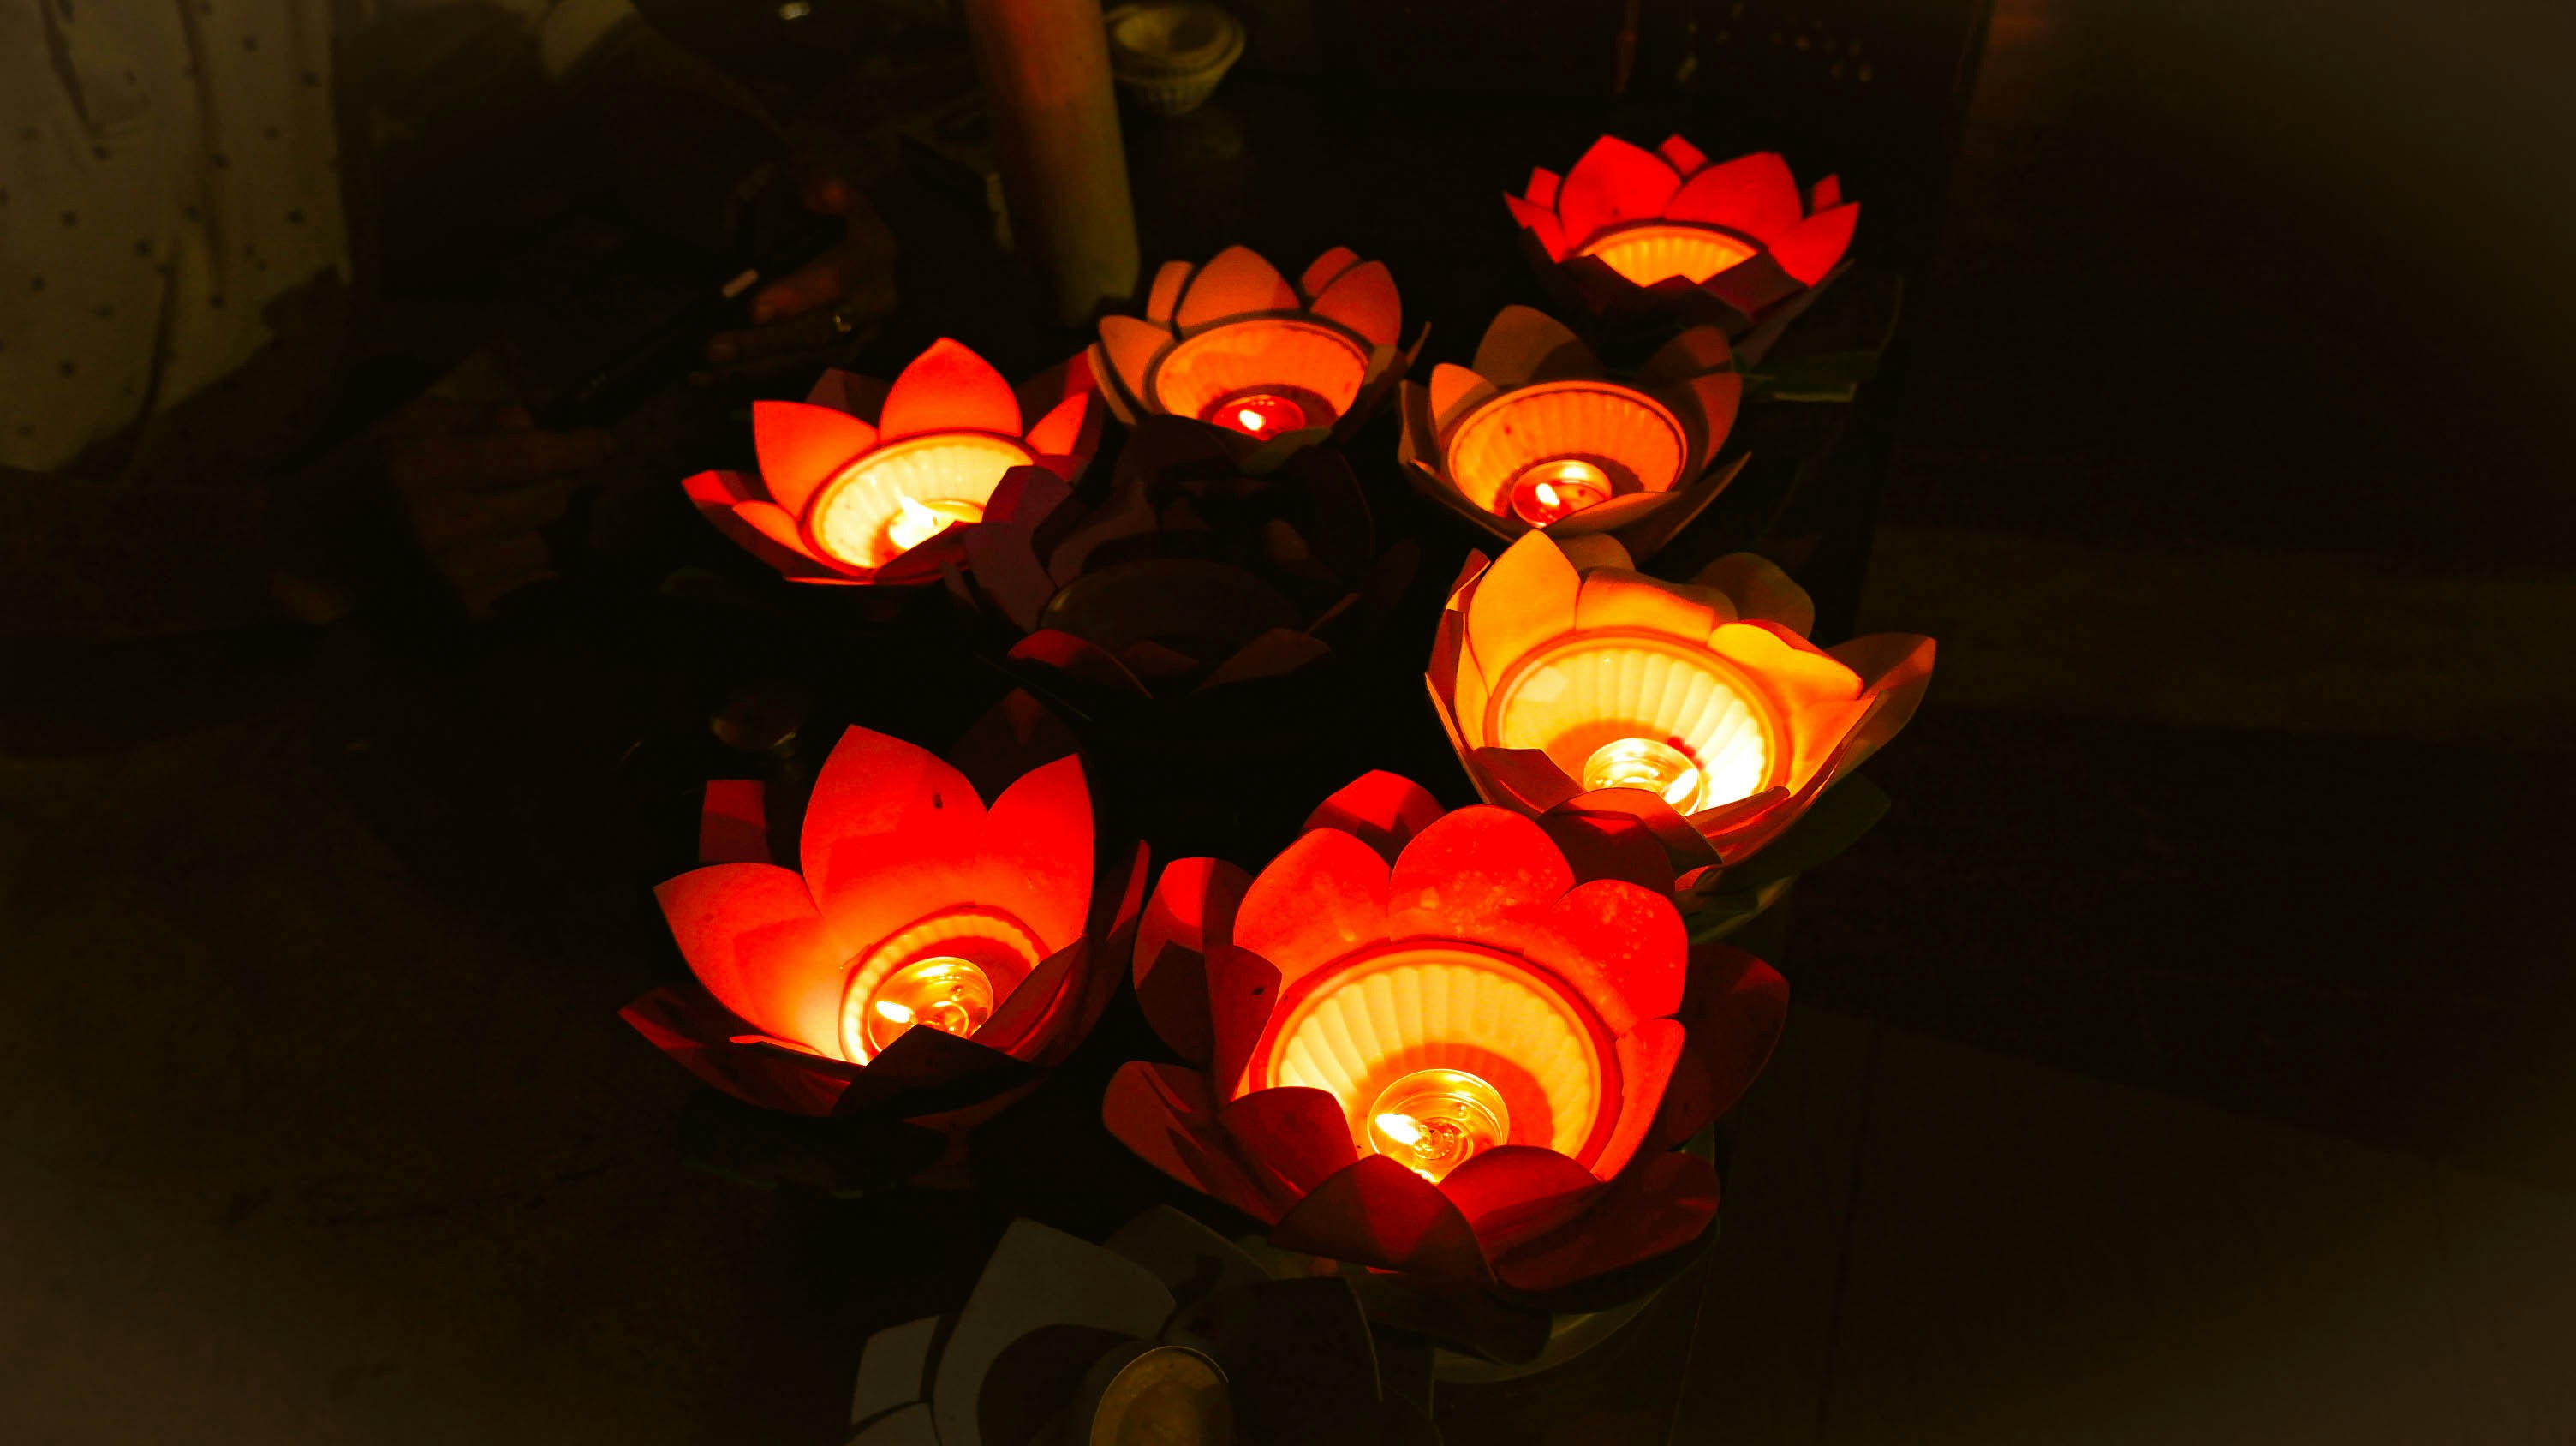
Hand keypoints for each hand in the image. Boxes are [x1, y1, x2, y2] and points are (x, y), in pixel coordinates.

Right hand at [375, 399, 614, 618]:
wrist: (311, 552)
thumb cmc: (359, 477)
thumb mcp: (400, 426)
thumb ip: (470, 418)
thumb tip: (531, 420)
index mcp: (425, 468)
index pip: (526, 457)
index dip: (576, 448)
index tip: (605, 443)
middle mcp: (445, 523)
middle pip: (550, 501)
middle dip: (566, 484)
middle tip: (568, 475)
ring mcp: (458, 573)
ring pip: (549, 543)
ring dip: (550, 525)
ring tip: (524, 512)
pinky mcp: (467, 609)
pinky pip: (535, 579)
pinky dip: (535, 559)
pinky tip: (509, 546)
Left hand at [703, 161, 899, 379]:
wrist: (829, 223)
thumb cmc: (811, 196)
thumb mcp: (810, 173)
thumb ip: (815, 180)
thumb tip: (827, 193)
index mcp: (872, 249)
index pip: (838, 278)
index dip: (798, 296)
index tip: (755, 309)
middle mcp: (875, 299)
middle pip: (821, 331)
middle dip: (765, 343)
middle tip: (715, 349)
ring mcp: (859, 332)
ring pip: (805, 359)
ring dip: (752, 366)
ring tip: (701, 369)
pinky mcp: (837, 355)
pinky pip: (793, 371)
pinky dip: (749, 375)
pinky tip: (705, 378)